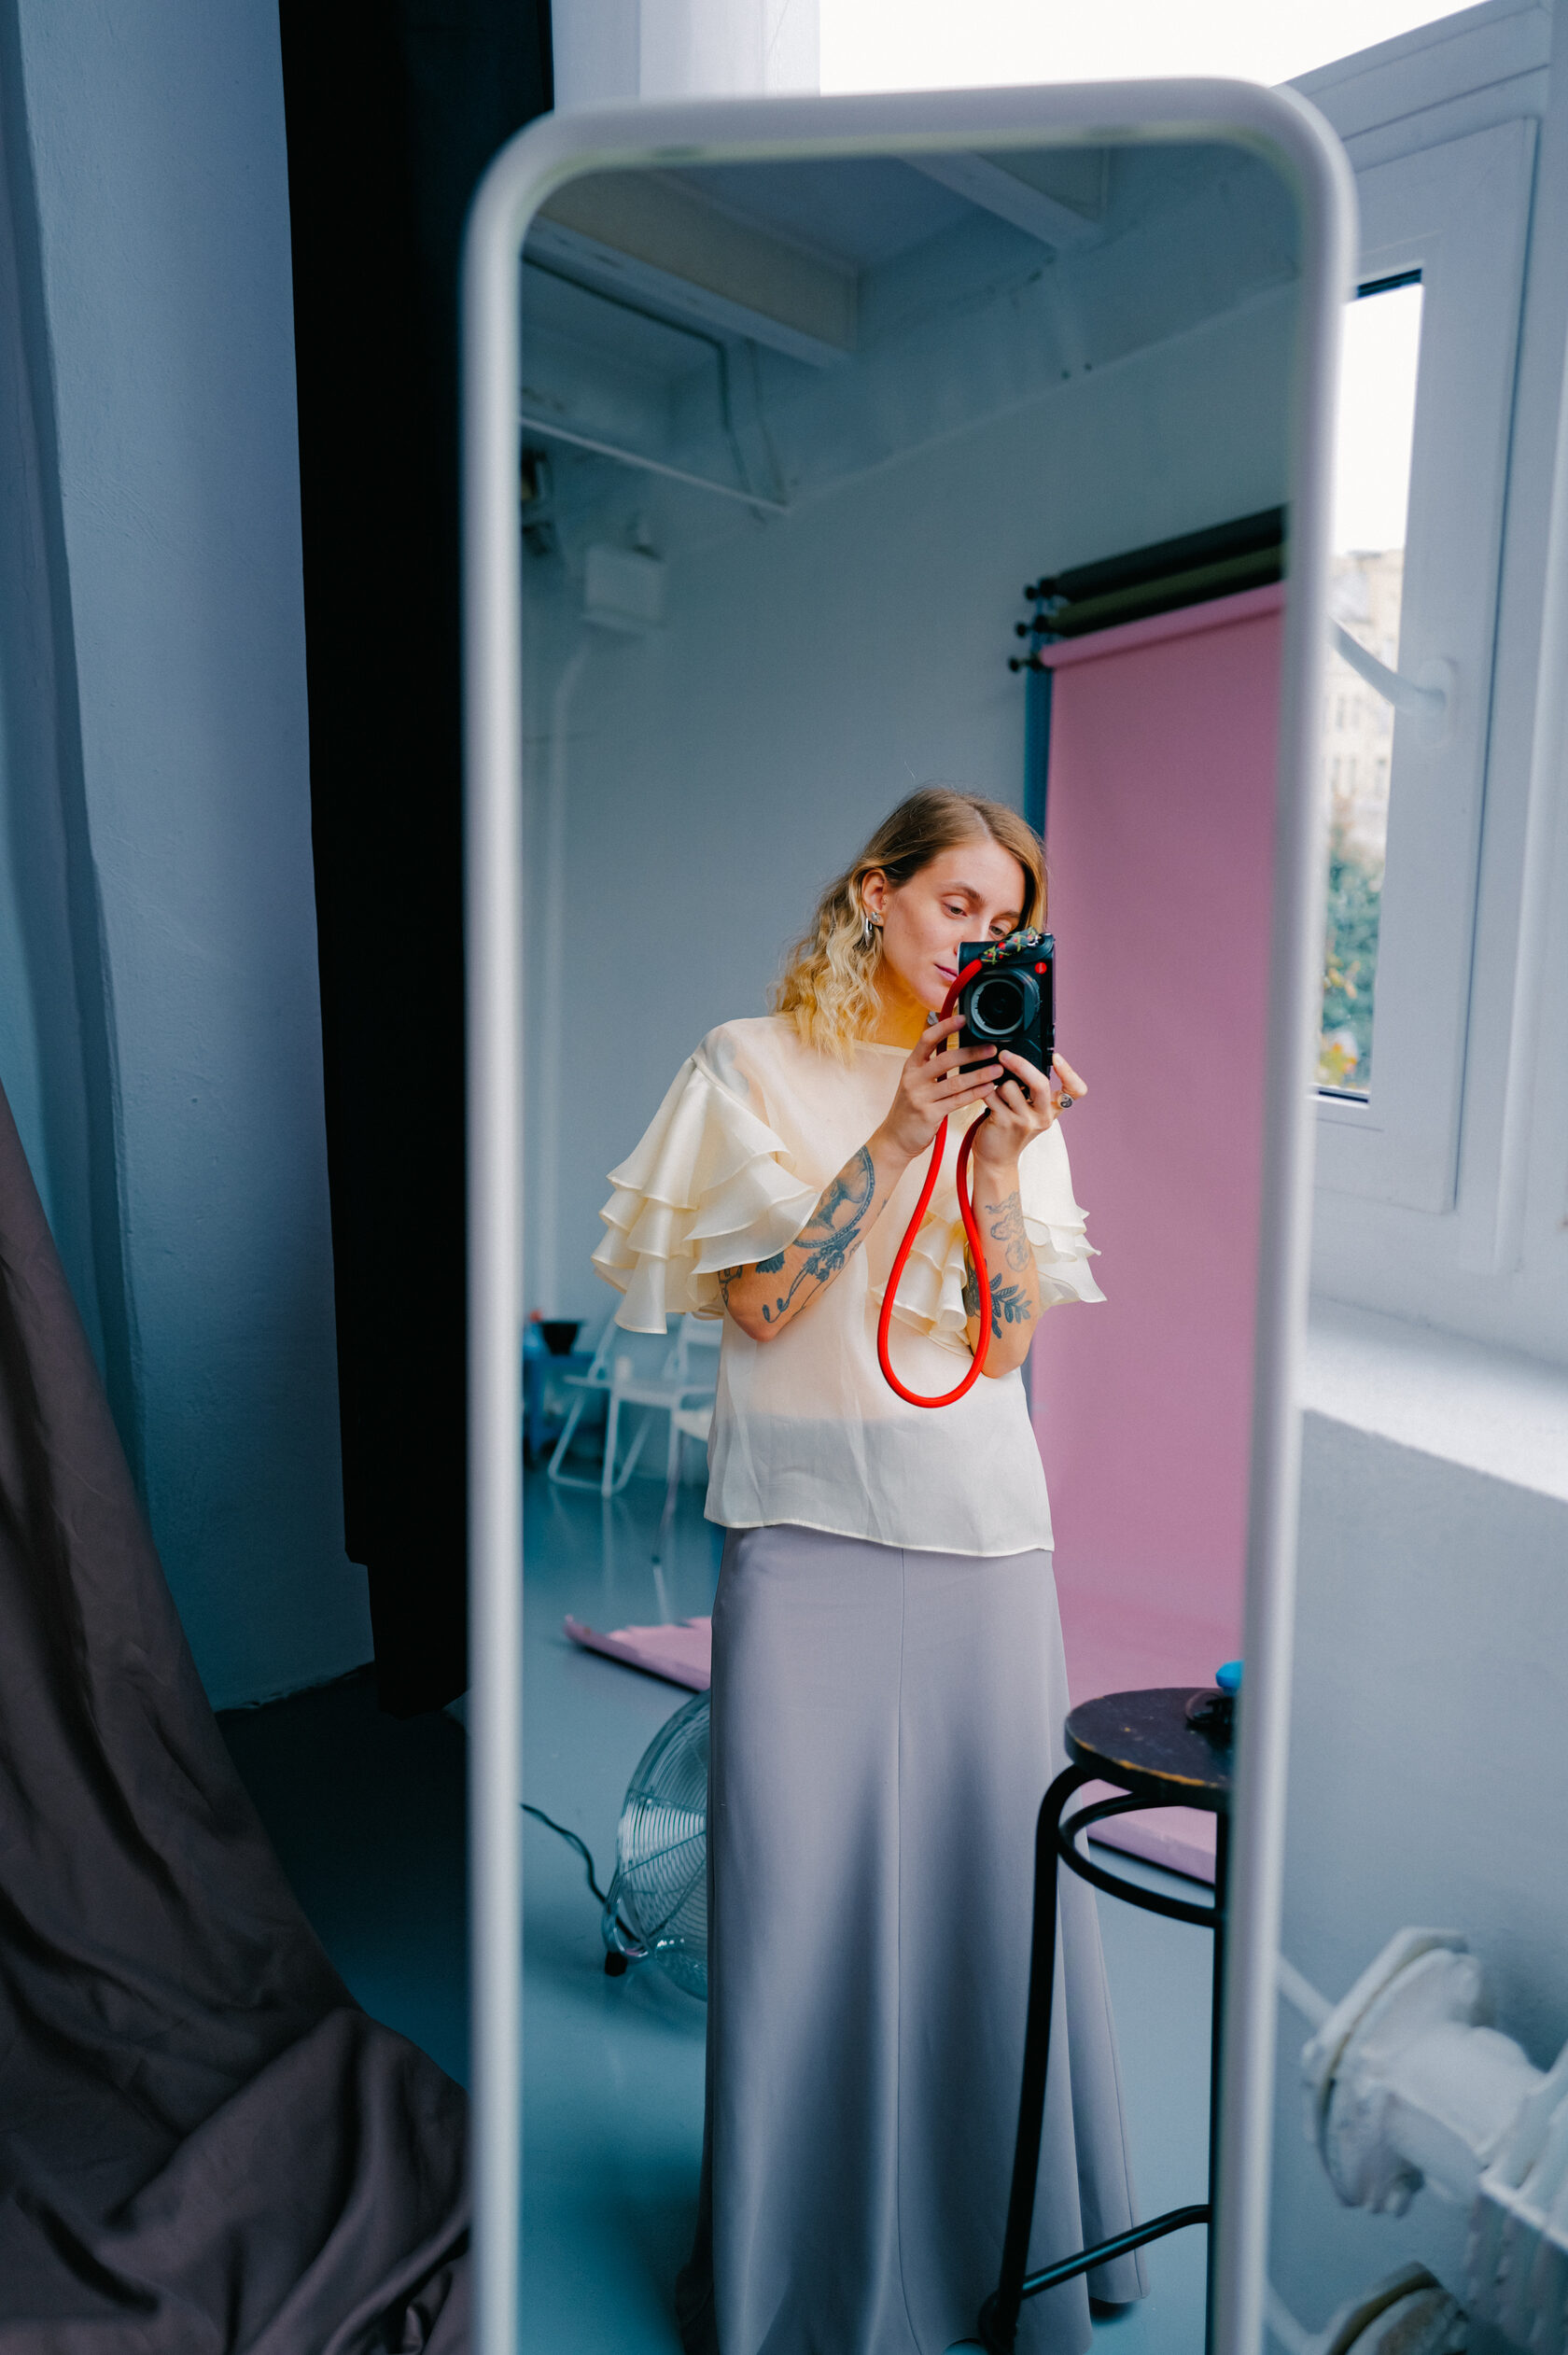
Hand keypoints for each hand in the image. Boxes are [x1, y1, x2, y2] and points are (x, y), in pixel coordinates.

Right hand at [876, 1013, 1003, 1161]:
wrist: (895, 1138)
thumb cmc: (910, 1109)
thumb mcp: (916, 1083)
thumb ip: (932, 1068)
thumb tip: (959, 1050)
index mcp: (911, 1066)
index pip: (927, 1039)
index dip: (945, 1027)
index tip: (964, 1019)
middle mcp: (913, 1079)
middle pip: (945, 1059)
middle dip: (972, 1053)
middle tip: (992, 1049)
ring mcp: (920, 1097)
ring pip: (955, 1082)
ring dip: (980, 1074)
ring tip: (998, 1069)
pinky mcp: (929, 1114)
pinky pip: (957, 1101)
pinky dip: (975, 1094)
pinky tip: (989, 1088)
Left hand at [970, 1050, 1087, 1171]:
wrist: (996, 1158)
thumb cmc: (1011, 1128)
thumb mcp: (1031, 1110)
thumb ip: (1032, 1090)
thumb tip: (1018, 1058)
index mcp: (1053, 1110)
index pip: (1076, 1091)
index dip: (1069, 1072)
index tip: (1056, 1057)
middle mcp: (1043, 1116)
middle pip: (1040, 1083)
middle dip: (1020, 1064)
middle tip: (1005, 1055)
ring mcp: (1025, 1121)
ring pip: (1009, 1086)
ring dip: (998, 1086)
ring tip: (998, 1098)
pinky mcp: (1005, 1123)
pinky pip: (992, 1094)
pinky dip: (985, 1092)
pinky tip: (987, 1101)